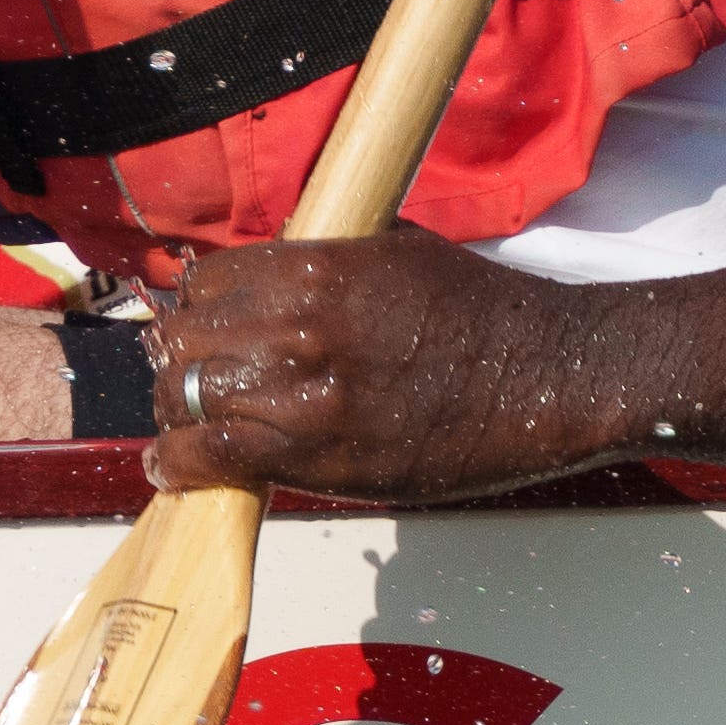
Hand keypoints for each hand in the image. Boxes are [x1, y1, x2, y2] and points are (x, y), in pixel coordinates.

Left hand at [138, 224, 670, 502]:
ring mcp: (305, 392)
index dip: (195, 308)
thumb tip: (268, 280)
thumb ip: (322, 268)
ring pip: (186, 397)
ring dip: (178, 412)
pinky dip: (180, 464)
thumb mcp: (396, 256)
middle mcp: (298, 323)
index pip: (205, 282)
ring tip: (184, 426)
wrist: (554, 376)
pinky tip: (172, 468)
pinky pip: (211, 457)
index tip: (198, 328)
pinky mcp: (320, 455)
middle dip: (177, 359)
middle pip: (183, 340)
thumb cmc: (487, 315)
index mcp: (315, 266)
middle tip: (186, 379)